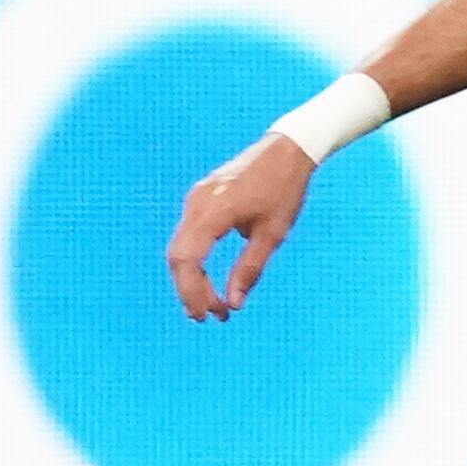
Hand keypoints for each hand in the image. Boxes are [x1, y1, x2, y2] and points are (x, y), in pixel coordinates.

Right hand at [165, 133, 315, 320]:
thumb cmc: (285, 189)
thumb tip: (234, 302)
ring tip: (213, 304)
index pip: (189, 259)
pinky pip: (189, 235)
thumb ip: (250, 268)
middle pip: (179, 256)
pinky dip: (195, 260)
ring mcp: (197, 198)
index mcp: (216, 210)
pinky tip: (208, 280)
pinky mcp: (201, 198)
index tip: (207, 315)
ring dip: (193, 278)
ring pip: (181, 247)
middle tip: (211, 316)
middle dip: (191, 290)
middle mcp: (198, 202)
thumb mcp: (274, 233)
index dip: (192, 291)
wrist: (287, 149)